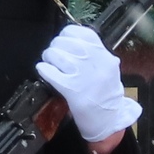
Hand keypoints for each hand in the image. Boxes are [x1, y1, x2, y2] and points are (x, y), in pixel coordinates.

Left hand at [36, 24, 141, 142]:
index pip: (82, 33)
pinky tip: (44, 71)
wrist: (109, 121)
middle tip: (53, 55)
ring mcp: (83, 75)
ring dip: (48, 57)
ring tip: (49, 63)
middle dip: (55, 46)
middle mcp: (95, 62)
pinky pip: (50, 72)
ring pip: (56, 54)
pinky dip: (44, 70)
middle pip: (66, 42)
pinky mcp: (71, 89)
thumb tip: (70, 41)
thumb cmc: (106, 96)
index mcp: (104, 56)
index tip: (64, 41)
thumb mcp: (107, 70)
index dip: (67, 34)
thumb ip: (94, 54)